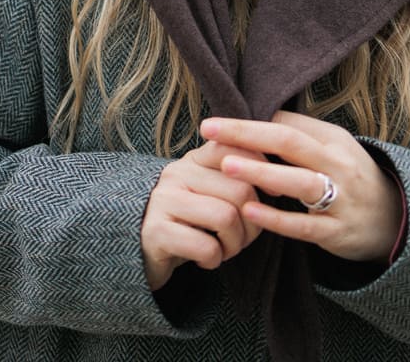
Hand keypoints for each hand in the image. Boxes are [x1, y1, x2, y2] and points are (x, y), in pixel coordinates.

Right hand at [140, 141, 263, 290]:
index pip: (232, 148)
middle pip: (240, 189)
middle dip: (253, 223)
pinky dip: (214, 260)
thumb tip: (276, 180)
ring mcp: (163, 200)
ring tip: (224, 250)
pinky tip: (205, 260)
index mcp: (191, 160)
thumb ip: (231, 179)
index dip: (261, 168)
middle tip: (242, 239)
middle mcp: (176, 173)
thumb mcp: (204, 192)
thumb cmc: (183, 221)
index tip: (273, 193)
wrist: (133, 246)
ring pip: (226, 217)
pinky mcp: (156, 232)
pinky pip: (205, 246)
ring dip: (235, 244)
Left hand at [200, 111, 402, 262]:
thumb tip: (253, 115)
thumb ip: (297, 133)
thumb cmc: (349, 175)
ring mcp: (341, 198)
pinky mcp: (338, 232)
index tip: (216, 122)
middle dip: (247, 134)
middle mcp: (338, 164)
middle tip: (210, 129)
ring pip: (299, 182)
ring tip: (227, 166)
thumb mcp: (331, 147)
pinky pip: (304, 226)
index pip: (286, 122)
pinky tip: (249, 211)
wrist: (396, 219)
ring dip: (261, 173)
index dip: (249, 121)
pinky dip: (276, 219)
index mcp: (332, 138)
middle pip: (289, 142)